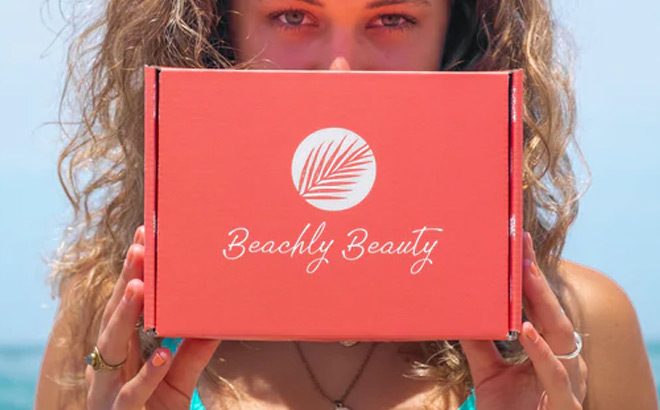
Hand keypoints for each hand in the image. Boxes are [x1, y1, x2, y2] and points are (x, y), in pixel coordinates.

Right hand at [85, 225, 220, 409]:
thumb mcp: (176, 379)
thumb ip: (193, 353)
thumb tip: (217, 323)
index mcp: (120, 352)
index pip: (123, 306)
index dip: (130, 274)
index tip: (142, 240)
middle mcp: (107, 366)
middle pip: (112, 317)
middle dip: (125, 283)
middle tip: (138, 250)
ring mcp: (107, 390)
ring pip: (111, 348)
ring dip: (124, 317)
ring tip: (138, 289)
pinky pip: (132, 392)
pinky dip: (147, 373)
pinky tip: (162, 354)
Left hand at [459, 231, 587, 408]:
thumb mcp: (489, 372)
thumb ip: (480, 344)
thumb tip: (462, 314)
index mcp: (551, 351)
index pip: (541, 308)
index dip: (531, 278)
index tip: (517, 247)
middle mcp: (565, 361)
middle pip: (552, 312)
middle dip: (537, 278)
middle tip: (520, 247)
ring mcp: (569, 381)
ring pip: (560, 334)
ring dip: (542, 302)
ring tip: (525, 274)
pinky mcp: (567, 403)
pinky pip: (554, 372)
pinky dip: (540, 350)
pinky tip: (524, 329)